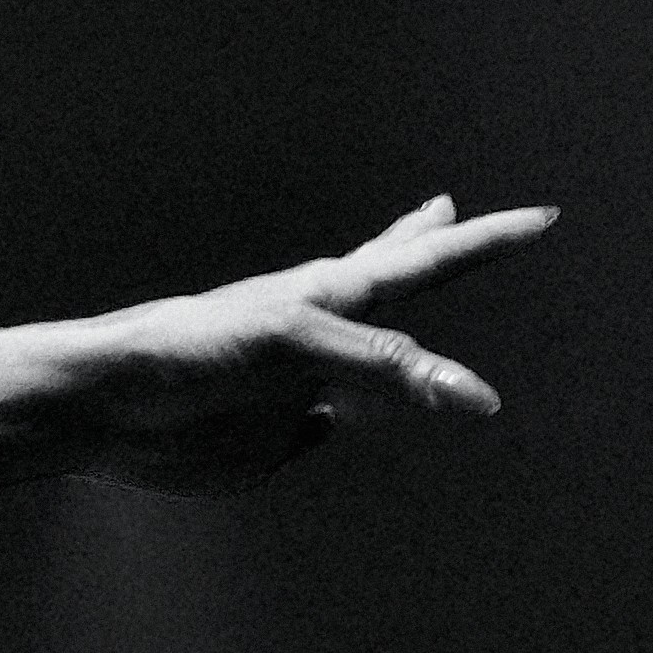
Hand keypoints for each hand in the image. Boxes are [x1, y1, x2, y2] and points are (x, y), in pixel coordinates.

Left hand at [67, 193, 558, 490]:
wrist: (111, 408)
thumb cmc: (196, 353)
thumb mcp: (300, 346)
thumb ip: (387, 369)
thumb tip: (476, 399)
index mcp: (330, 298)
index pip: (425, 264)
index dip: (485, 242)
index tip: (541, 217)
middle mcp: (320, 338)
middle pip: (387, 285)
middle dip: (425, 249)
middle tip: (452, 210)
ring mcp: (299, 389)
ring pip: (364, 368)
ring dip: (391, 349)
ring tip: (406, 327)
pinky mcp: (271, 442)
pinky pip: (324, 436)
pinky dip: (344, 428)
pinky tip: (336, 423)